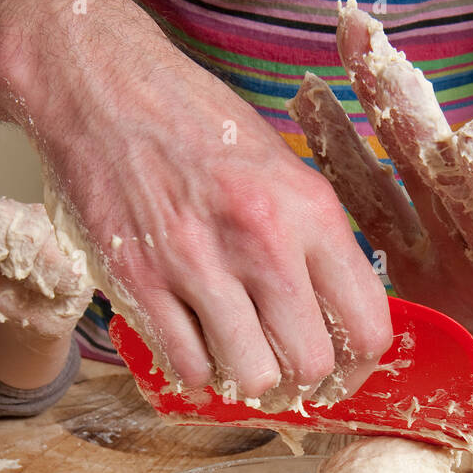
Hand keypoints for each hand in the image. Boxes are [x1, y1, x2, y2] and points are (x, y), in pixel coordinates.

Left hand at [0, 198, 90, 386]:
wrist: (33, 324)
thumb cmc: (7, 295)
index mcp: (10, 217)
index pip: (0, 213)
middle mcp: (40, 219)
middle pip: (27, 231)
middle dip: (18, 265)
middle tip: (20, 278)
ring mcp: (67, 237)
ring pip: (52, 250)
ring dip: (40, 278)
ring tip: (41, 285)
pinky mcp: (88, 259)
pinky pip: (75, 268)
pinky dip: (63, 285)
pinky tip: (60, 289)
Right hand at [23, 0, 392, 406]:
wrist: (106, 88)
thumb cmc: (199, 127)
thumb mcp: (283, 169)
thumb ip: (314, 241)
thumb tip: (337, 315)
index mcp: (311, 211)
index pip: (366, 324)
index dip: (359, 367)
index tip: (341, 373)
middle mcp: (263, 240)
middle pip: (311, 364)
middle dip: (302, 384)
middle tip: (286, 376)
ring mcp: (199, 264)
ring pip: (251, 377)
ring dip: (247, 382)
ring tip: (237, 361)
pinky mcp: (142, 280)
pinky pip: (188, 365)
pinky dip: (195, 372)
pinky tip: (194, 348)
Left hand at [290, 0, 472, 434]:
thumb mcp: (445, 403)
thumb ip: (394, 419)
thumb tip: (334, 462)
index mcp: (426, 266)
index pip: (372, 201)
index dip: (338, 152)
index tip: (301, 99)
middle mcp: (460, 243)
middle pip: (411, 162)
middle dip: (380, 99)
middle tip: (348, 31)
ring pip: (460, 178)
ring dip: (425, 123)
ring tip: (392, 66)